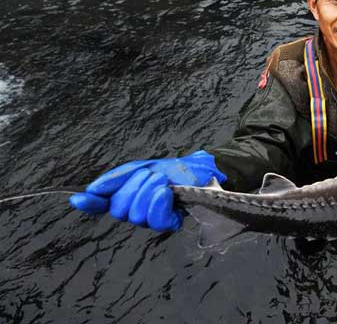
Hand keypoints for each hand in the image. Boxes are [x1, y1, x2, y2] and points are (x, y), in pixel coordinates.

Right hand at [69, 150, 225, 231]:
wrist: (200, 170)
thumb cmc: (174, 170)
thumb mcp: (141, 168)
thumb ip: (116, 179)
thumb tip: (87, 192)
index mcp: (126, 195)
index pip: (101, 204)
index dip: (90, 204)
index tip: (79, 199)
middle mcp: (135, 210)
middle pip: (118, 209)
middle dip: (133, 188)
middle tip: (151, 176)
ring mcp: (151, 219)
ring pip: (135, 215)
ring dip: (149, 192)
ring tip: (163, 181)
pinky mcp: (169, 223)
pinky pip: (155, 221)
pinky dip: (158, 203)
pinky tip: (166, 193)